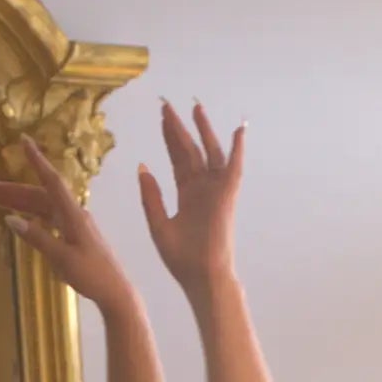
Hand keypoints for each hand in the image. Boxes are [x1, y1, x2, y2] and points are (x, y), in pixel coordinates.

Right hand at [0, 138, 135, 312]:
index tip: (24, 140)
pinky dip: (30, 214)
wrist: (116, 292)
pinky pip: (48, 217)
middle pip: (39, 194)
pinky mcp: (73, 234)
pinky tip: (17, 215)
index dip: (37, 160)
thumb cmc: (92, 276)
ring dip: (18, 201)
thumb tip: (10, 219)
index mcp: (73, 215)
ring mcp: (74, 223)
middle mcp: (73, 214)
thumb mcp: (62, 259)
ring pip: (42, 206)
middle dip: (13, 189)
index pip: (52, 181)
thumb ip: (37, 238)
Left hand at [139, 101, 244, 294]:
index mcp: (186, 195)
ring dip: (204, 130)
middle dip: (180, 128)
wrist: (201, 276)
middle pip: (190, 150)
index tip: (162, 116)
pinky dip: (238, 149)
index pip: (177, 159)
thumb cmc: (181, 259)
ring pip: (210, 152)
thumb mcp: (158, 224)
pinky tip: (239, 130)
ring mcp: (215, 190)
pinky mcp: (227, 195)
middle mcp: (201, 188)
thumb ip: (150, 196)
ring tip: (196, 107)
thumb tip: (142, 167)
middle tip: (168, 105)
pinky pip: (234, 168)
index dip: (169, 137)